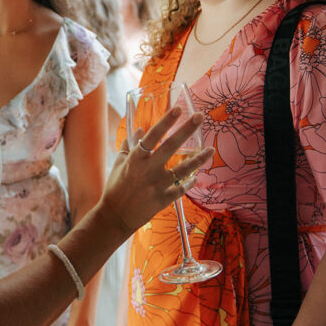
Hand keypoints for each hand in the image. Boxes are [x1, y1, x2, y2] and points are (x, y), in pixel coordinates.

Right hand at [101, 107, 212, 233]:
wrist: (115, 216)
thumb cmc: (115, 188)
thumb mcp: (119, 163)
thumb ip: (128, 145)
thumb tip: (139, 129)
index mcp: (136, 158)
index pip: (153, 135)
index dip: (166, 121)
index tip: (178, 109)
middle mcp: (148, 169)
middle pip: (171, 146)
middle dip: (186, 129)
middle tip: (199, 116)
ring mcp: (157, 184)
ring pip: (182, 169)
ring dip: (198, 159)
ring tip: (211, 150)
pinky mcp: (163, 199)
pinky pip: (181, 188)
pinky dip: (190, 183)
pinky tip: (197, 177)